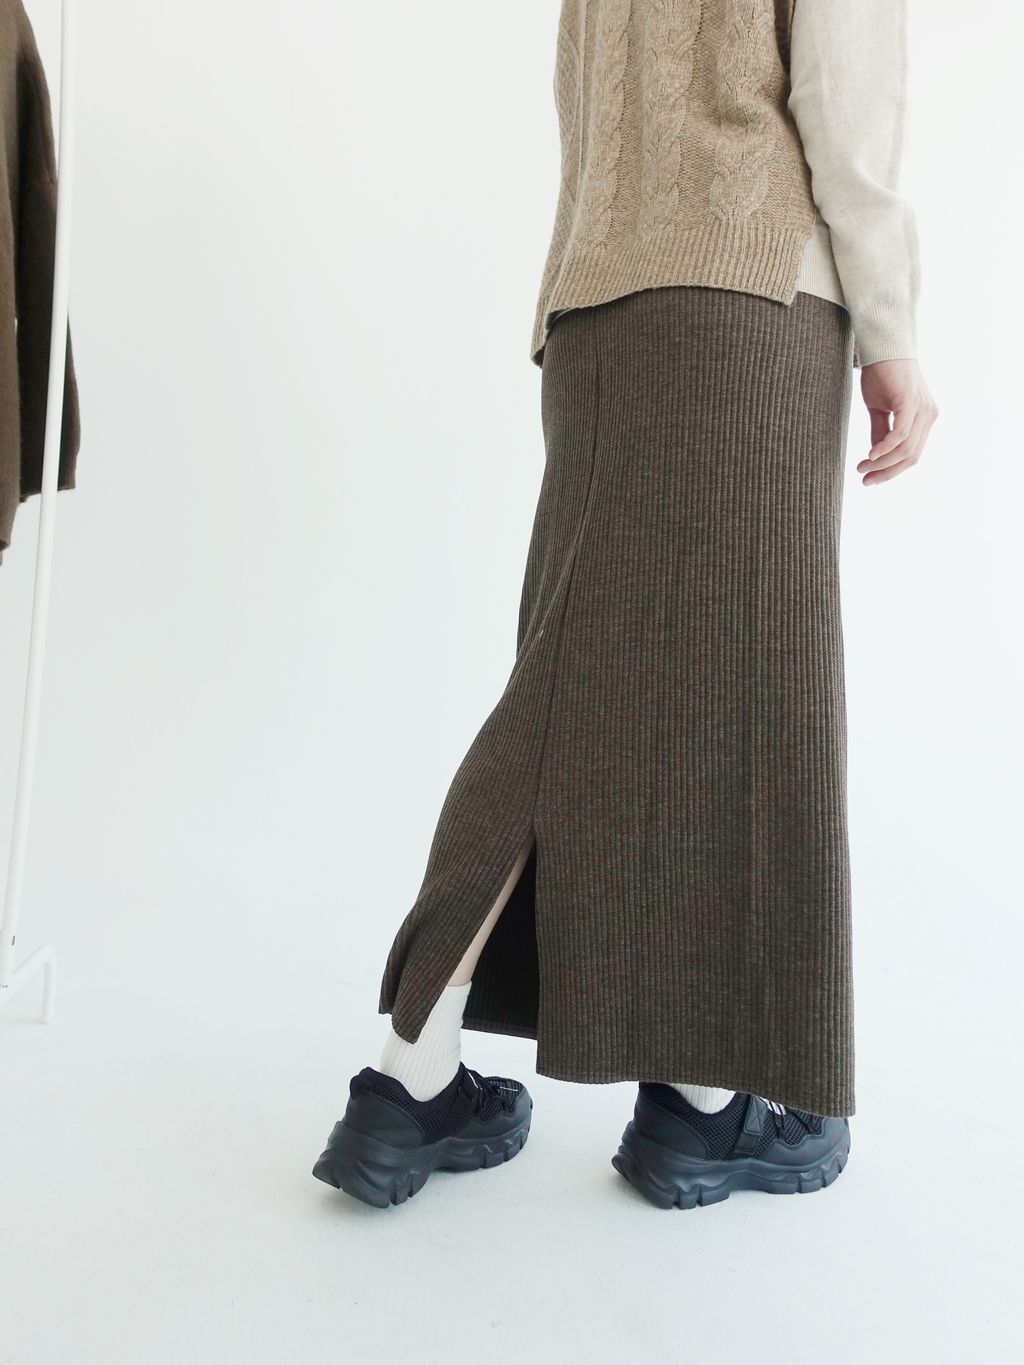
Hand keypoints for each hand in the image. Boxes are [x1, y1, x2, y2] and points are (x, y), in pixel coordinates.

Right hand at [856, 358, 937, 485]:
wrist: (882, 345)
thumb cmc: (881, 374)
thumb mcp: (879, 409)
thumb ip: (881, 432)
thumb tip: (876, 456)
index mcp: (924, 418)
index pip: (911, 454)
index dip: (891, 470)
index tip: (869, 479)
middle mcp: (929, 415)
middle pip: (911, 456)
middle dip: (887, 472)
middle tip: (865, 480)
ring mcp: (923, 409)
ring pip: (905, 449)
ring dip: (882, 463)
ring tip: (862, 468)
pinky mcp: (911, 402)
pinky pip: (900, 434)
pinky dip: (885, 448)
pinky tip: (870, 456)